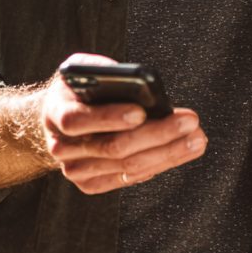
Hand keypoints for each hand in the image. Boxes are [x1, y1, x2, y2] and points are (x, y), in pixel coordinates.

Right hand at [41, 53, 206, 194]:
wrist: (56, 118)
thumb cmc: (77, 88)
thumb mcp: (83, 69)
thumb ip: (104, 71)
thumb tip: (140, 81)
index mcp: (55, 113)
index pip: (78, 120)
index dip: (109, 117)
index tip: (142, 111)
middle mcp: (62, 147)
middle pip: (113, 147)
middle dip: (156, 134)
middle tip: (189, 121)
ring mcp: (75, 170)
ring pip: (127, 166)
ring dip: (167, 153)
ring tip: (196, 138)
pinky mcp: (90, 184)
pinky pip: (128, 177)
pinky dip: (157, 165)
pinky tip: (179, 152)